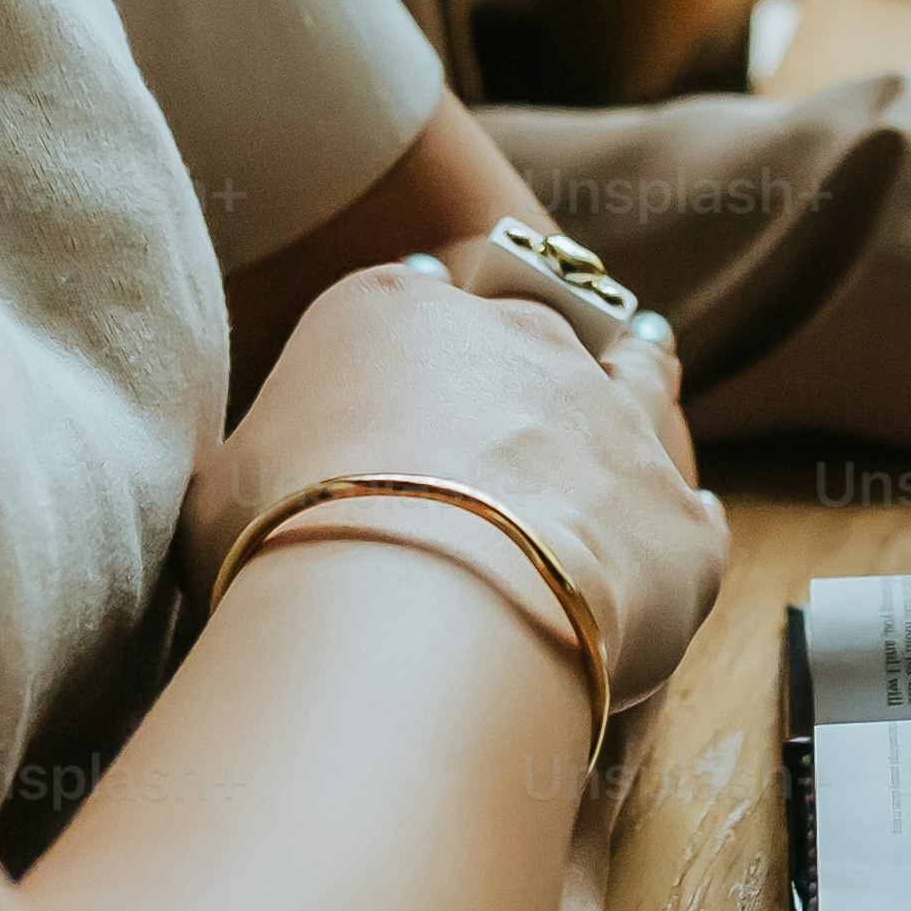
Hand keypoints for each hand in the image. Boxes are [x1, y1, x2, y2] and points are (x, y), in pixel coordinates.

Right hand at [188, 256, 725, 717]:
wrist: (409, 611)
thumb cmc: (282, 544)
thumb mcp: (224, 486)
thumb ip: (267, 465)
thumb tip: (262, 494)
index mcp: (393, 316)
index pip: (408, 299)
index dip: (409, 341)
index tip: (404, 379)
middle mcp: (517, 342)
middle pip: (531, 327)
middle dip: (522, 363)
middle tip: (509, 413)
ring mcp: (609, 420)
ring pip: (639, 376)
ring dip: (637, 379)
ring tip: (644, 377)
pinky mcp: (672, 517)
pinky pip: (685, 517)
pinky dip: (670, 535)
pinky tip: (668, 553)